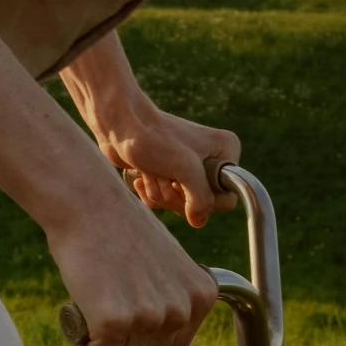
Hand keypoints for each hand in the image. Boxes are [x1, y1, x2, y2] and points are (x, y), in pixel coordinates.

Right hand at [47, 185, 216, 345]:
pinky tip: (78, 311)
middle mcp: (182, 310)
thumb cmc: (119, 227)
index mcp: (202, 295)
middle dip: (122, 336)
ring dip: (102, 341)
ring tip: (92, 301)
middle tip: (103, 298)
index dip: (144, 331)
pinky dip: (83, 343)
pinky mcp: (115, 322)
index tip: (125, 304)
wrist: (88, 203)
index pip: (173, 344)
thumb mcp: (166, 263)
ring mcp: (150, 318)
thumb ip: (171, 296)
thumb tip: (160, 330)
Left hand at [94, 108, 239, 228]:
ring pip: (181, 204)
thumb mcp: (185, 169)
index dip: (203, 199)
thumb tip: (198, 221)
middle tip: (163, 176)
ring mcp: (188, 168)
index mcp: (225, 151)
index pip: (227, 197)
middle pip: (202, 204)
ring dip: (161, 192)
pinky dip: (151, 193)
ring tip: (151, 171)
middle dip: (176, 196)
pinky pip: (165, 201)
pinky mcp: (167, 174)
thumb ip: (201, 200)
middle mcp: (211, 159)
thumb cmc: (151, 139)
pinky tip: (141, 177)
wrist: (118, 124)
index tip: (182, 182)